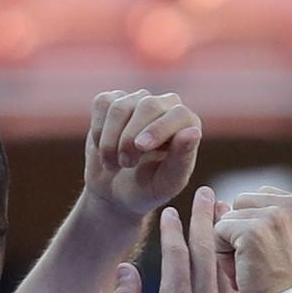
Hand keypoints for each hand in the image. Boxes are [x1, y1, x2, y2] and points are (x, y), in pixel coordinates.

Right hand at [83, 90, 202, 219]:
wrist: (114, 192)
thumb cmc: (146, 189)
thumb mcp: (166, 184)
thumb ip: (181, 160)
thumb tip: (193, 132)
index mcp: (186, 124)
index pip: (179, 114)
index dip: (158, 129)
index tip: (140, 147)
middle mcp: (165, 106)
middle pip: (148, 105)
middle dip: (130, 138)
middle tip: (125, 164)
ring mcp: (137, 100)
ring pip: (120, 107)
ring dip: (110, 141)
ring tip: (113, 164)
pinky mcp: (112, 101)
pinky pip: (103, 103)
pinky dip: (98, 130)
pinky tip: (102, 148)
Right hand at [111, 188, 245, 292]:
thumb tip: (126, 270)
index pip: (175, 253)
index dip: (172, 229)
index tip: (171, 212)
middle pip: (206, 249)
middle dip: (206, 217)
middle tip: (208, 192)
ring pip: (227, 263)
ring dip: (225, 236)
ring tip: (226, 213)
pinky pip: (238, 284)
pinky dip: (236, 263)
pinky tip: (236, 252)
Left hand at [213, 187, 291, 292]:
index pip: (262, 198)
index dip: (256, 225)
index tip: (271, 252)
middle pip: (242, 203)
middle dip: (241, 230)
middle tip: (256, 260)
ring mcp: (273, 217)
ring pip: (229, 218)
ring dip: (230, 244)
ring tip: (249, 267)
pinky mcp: (252, 231)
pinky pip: (219, 231)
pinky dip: (222, 254)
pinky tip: (240, 272)